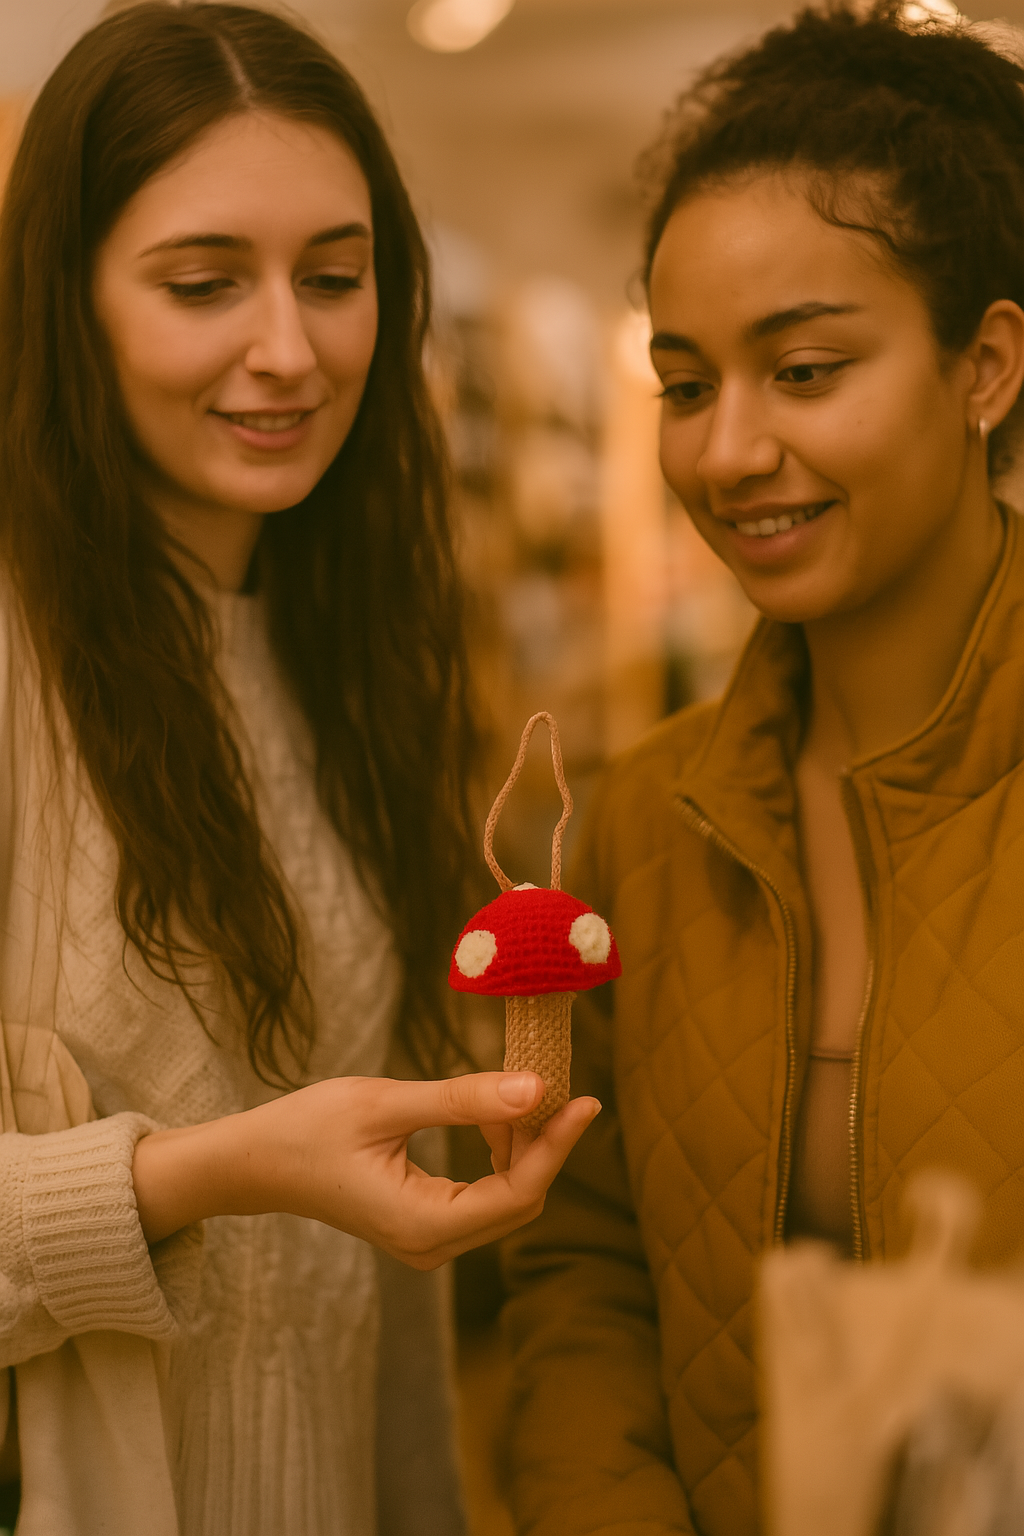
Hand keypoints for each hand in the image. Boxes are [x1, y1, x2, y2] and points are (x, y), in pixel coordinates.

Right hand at [132, 1072, 599, 1267]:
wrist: (254, 1163)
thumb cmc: (308, 1127)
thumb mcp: (386, 1103)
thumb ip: (463, 1099)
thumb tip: (537, 1088)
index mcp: (422, 1224)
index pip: (518, 1191)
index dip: (557, 1145)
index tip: (586, 1099)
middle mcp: (432, 1246)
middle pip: (520, 1201)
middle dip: (545, 1144)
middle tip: (559, 1083)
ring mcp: (428, 1241)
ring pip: (506, 1200)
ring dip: (523, 1147)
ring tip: (525, 1089)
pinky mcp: (424, 1225)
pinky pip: (483, 1196)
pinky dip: (500, 1154)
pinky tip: (496, 1114)